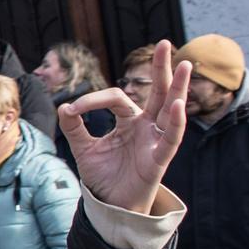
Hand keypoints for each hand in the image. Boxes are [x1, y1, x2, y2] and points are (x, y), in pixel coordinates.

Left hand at [59, 39, 191, 214]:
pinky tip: (178, 104)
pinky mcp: (160, 158)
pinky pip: (172, 137)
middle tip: (166, 43)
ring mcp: (156, 140)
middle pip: (157, 92)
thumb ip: (74, 127)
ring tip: (184, 65)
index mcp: (129, 121)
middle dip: (162, 68)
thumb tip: (64, 107)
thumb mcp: (83, 148)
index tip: (72, 110)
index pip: (116, 98)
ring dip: (178, 88)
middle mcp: (147, 126)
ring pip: (171, 109)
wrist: (109, 204)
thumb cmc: (103, 175)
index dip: (93, 100)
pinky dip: (177, 121)